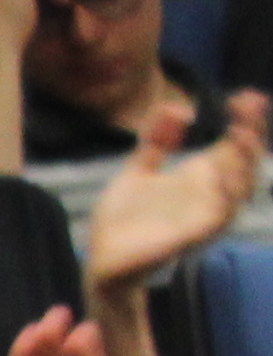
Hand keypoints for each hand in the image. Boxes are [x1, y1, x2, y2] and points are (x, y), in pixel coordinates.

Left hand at [89, 89, 271, 296]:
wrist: (102, 259)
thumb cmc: (123, 218)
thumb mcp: (137, 170)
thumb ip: (154, 141)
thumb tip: (175, 109)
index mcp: (198, 177)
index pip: (234, 145)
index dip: (246, 121)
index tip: (243, 96)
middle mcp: (208, 195)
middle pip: (247, 163)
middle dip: (252, 135)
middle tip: (247, 108)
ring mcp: (203, 215)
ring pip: (242, 189)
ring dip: (245, 162)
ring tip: (239, 134)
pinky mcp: (192, 236)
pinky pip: (220, 217)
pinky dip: (226, 195)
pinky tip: (221, 173)